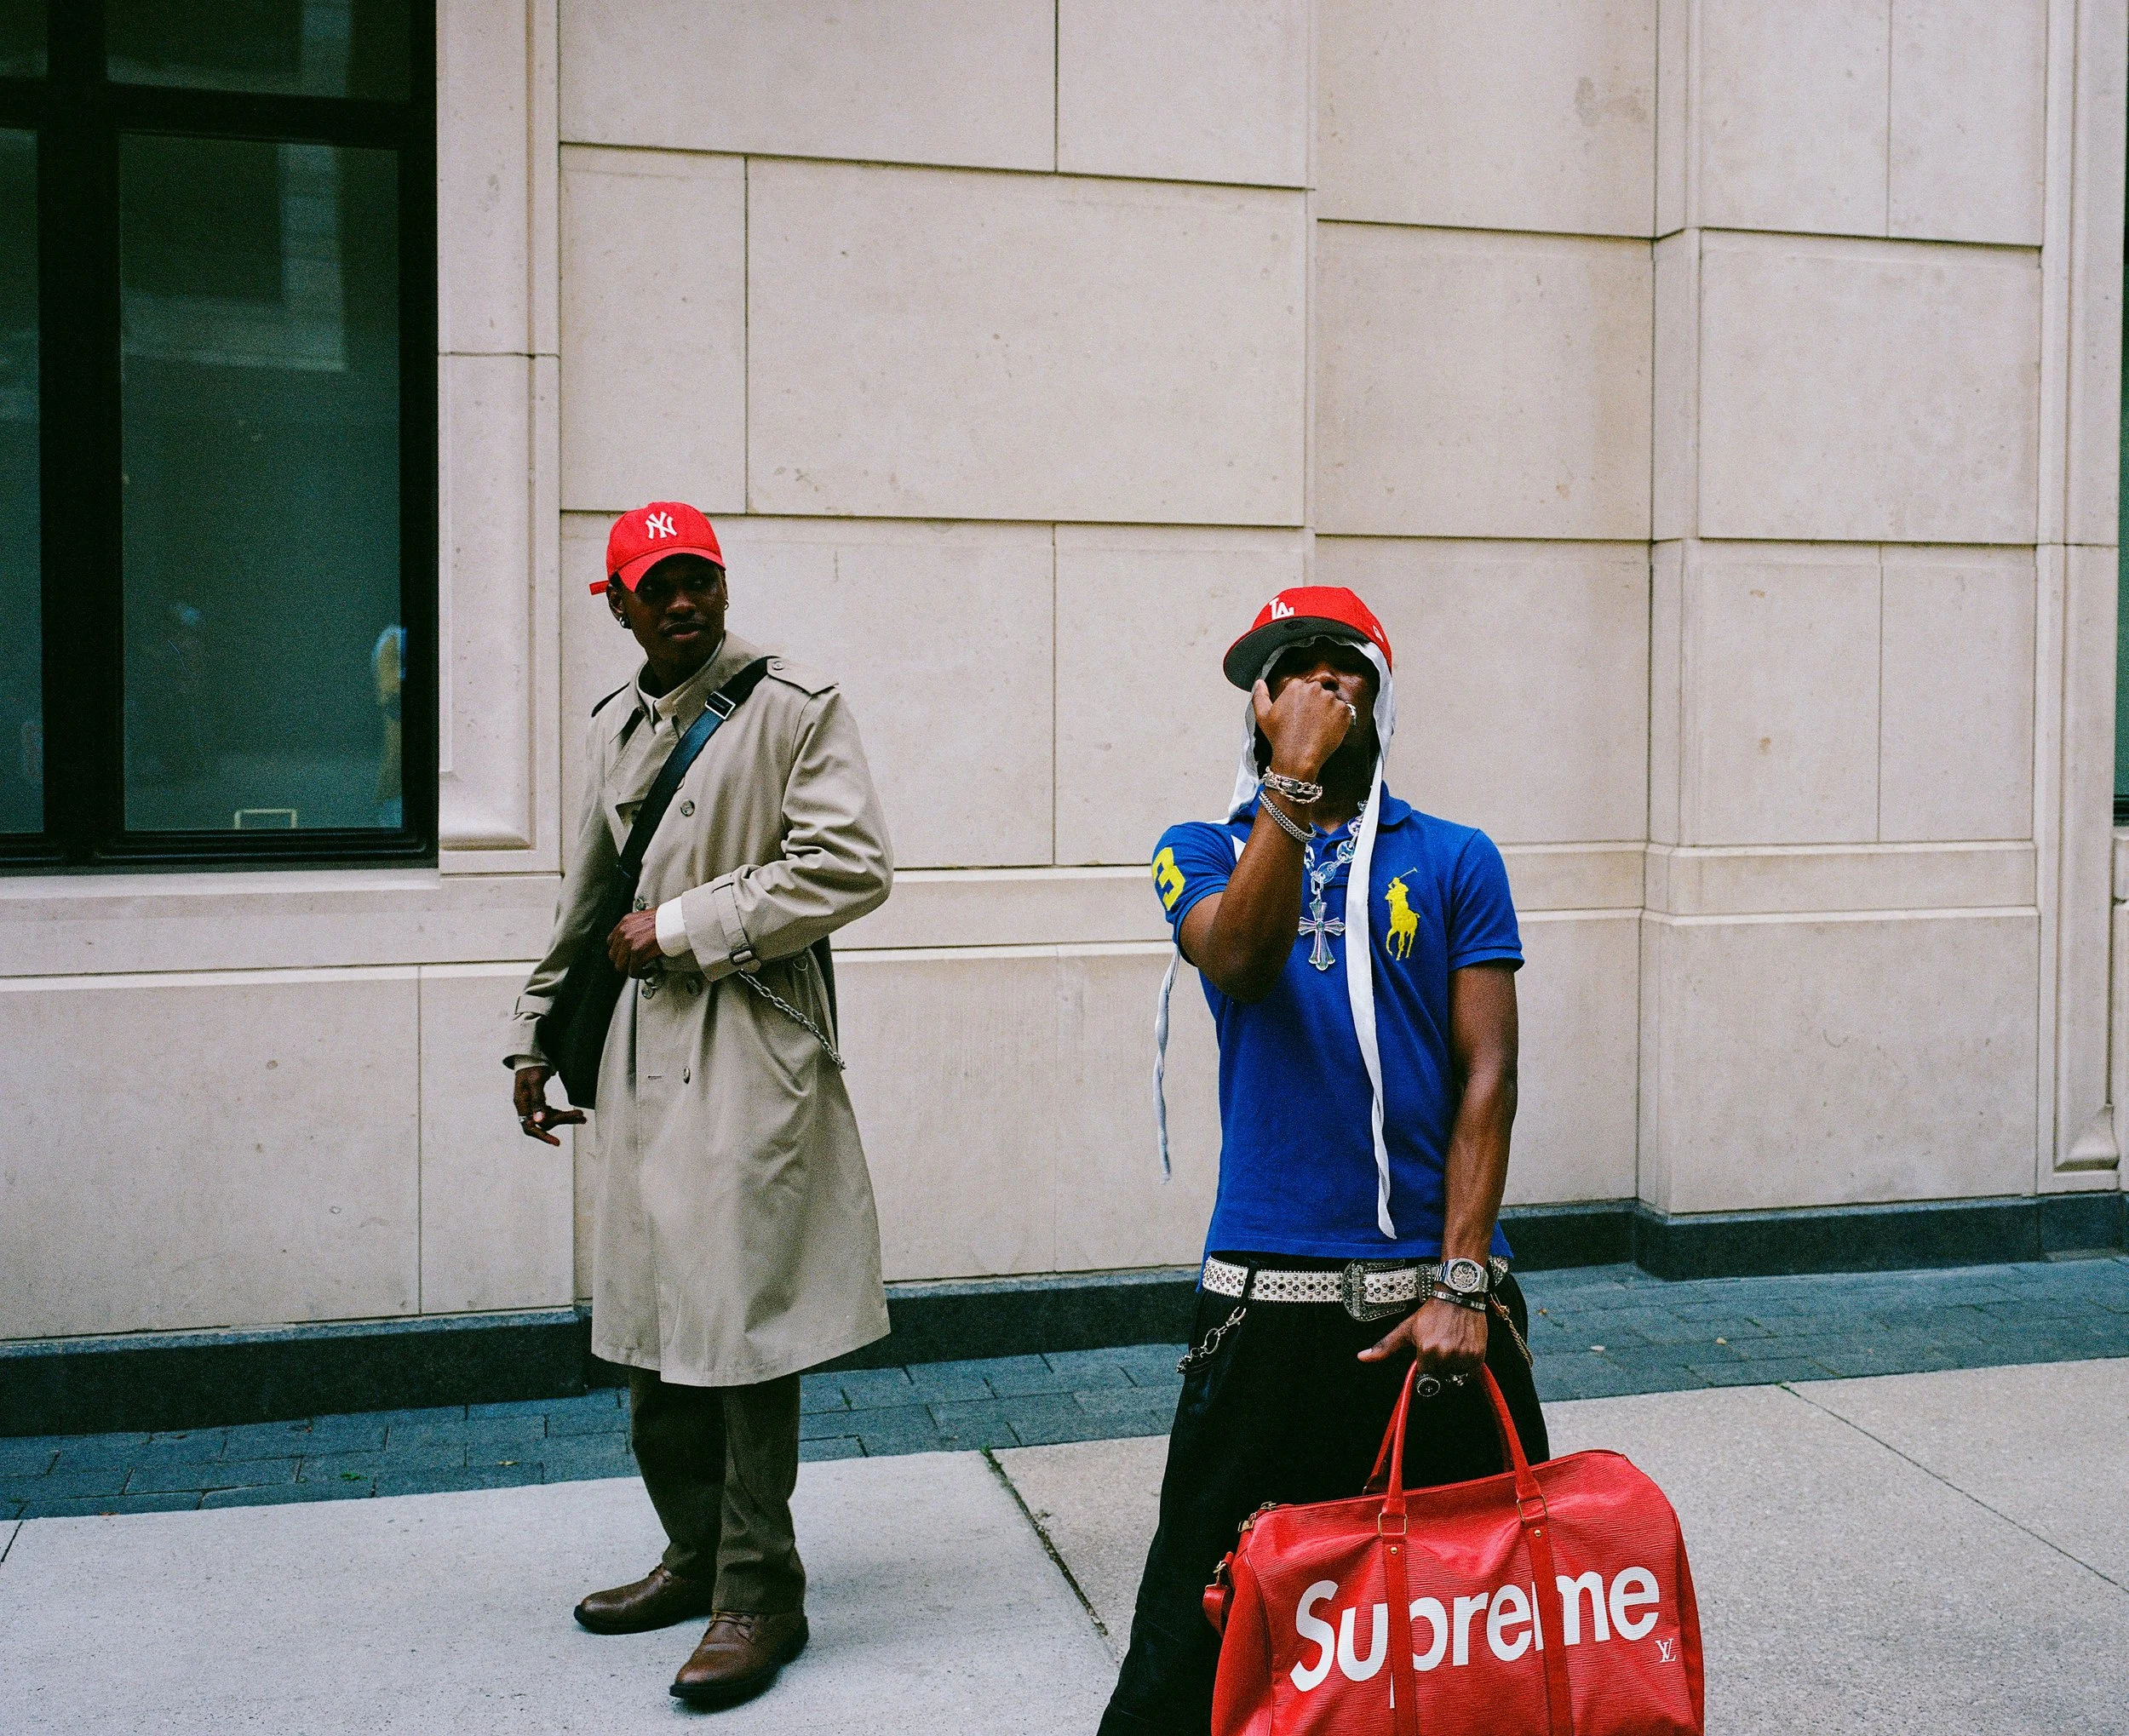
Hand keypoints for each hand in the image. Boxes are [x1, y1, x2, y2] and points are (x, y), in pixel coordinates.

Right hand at [514, 1064, 584, 1145]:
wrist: (530, 1058)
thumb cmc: (531, 1067)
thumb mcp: (536, 1081)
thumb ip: (537, 1101)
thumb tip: (539, 1121)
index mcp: (521, 1104)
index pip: (530, 1127)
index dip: (543, 1137)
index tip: (557, 1142)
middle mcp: (525, 1107)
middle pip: (544, 1122)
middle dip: (563, 1121)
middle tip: (581, 1117)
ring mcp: (532, 1106)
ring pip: (549, 1118)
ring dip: (565, 1118)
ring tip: (582, 1117)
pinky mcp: (539, 1103)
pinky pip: (551, 1113)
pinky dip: (562, 1113)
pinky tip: (574, 1113)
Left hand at [607, 909, 664, 976]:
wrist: (676, 920)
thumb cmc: (668, 919)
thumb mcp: (646, 917)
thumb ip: (637, 927)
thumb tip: (639, 938)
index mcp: (625, 922)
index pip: (611, 942)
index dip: (619, 951)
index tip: (627, 955)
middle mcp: (624, 932)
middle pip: (613, 956)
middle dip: (624, 962)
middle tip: (635, 964)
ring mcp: (629, 943)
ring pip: (620, 966)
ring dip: (631, 969)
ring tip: (642, 969)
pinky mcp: (637, 953)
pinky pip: (633, 971)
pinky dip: (641, 974)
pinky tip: (650, 970)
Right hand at [1252, 674, 1353, 783]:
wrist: (1296, 757)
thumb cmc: (1279, 737)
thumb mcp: (1263, 716)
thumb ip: (1260, 695)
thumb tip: (1259, 682)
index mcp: (1296, 686)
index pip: (1303, 688)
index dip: (1301, 703)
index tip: (1299, 715)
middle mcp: (1314, 689)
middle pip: (1318, 692)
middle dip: (1315, 704)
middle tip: (1309, 723)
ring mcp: (1330, 699)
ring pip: (1331, 701)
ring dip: (1327, 712)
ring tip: (1318, 728)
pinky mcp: (1343, 711)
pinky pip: (1344, 711)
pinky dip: (1339, 720)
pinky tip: (1328, 731)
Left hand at [1358, 1297, 1487, 1384]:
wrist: (1458, 1295)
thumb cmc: (1432, 1312)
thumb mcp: (1406, 1328)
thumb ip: (1385, 1346)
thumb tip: (1362, 1357)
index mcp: (1426, 1351)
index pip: (1425, 1376)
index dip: (1426, 1367)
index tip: (1429, 1357)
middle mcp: (1445, 1355)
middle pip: (1441, 1377)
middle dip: (1440, 1367)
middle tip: (1441, 1349)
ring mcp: (1462, 1355)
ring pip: (1456, 1376)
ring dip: (1454, 1367)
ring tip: (1452, 1348)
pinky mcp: (1477, 1354)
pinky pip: (1471, 1373)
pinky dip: (1468, 1366)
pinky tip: (1462, 1350)